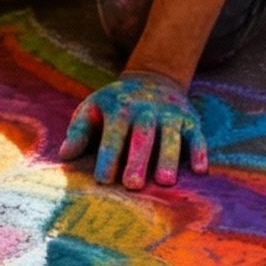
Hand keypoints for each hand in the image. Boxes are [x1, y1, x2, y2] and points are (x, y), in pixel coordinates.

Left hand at [59, 70, 208, 191]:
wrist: (152, 79)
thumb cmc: (115, 104)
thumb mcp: (92, 109)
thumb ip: (78, 132)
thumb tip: (64, 155)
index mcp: (119, 107)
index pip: (112, 135)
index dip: (107, 157)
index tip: (102, 179)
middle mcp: (146, 110)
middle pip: (142, 137)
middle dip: (138, 160)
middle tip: (133, 186)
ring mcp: (170, 114)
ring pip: (171, 137)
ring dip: (169, 158)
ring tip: (165, 182)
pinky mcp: (190, 119)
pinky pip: (196, 136)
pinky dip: (199, 151)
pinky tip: (200, 170)